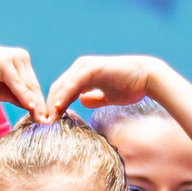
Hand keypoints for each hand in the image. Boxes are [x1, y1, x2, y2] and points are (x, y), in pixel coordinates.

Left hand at [44, 53, 170, 116]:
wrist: (147, 77)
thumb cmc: (129, 86)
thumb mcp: (106, 95)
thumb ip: (93, 97)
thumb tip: (81, 101)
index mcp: (82, 72)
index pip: (61, 90)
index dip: (53, 106)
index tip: (49, 123)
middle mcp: (81, 67)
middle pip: (57, 87)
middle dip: (49, 106)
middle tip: (44, 124)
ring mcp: (86, 66)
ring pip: (62, 86)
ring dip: (54, 103)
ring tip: (48, 120)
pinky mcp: (93, 69)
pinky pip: (74, 83)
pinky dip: (65, 95)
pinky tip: (59, 108)